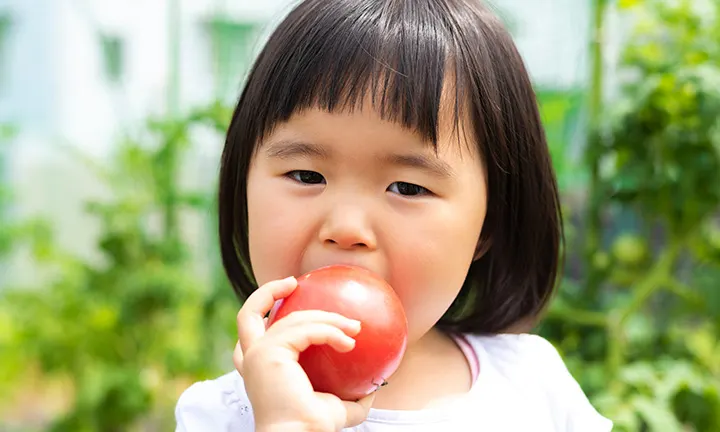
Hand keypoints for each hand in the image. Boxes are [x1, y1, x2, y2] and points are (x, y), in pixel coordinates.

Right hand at [234, 276, 374, 431]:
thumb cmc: (314, 428)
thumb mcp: (337, 408)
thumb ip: (352, 396)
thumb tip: (376, 386)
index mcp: (260, 370)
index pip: (252, 340)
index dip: (265, 315)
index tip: (290, 299)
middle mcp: (253, 359)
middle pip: (247, 316)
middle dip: (268, 292)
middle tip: (296, 282)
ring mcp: (258, 353)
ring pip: (293, 319)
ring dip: (328, 318)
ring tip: (354, 325)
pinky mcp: (269, 351)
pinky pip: (306, 329)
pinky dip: (330, 331)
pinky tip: (350, 340)